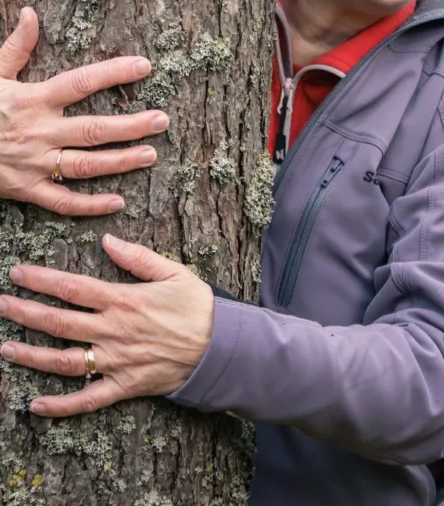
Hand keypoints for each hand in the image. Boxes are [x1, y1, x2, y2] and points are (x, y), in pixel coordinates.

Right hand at [0, 7, 169, 214]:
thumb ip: (16, 47)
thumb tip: (31, 14)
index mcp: (33, 99)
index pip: (82, 82)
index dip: (115, 73)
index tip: (145, 66)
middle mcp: (38, 132)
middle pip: (93, 129)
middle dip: (131, 125)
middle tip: (162, 120)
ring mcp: (34, 163)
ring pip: (85, 165)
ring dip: (120, 161)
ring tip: (150, 154)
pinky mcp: (26, 190)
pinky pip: (61, 201)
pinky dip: (88, 205)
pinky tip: (117, 202)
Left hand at [0, 234, 214, 415]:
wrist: (219, 346)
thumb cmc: (197, 306)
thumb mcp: (173, 272)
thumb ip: (138, 257)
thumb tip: (107, 240)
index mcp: (123, 300)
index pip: (73, 288)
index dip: (42, 280)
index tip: (19, 273)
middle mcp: (113, 331)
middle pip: (58, 322)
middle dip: (24, 313)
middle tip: (1, 304)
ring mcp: (115, 361)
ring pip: (63, 361)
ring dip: (30, 355)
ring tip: (5, 348)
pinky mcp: (123, 386)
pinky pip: (86, 400)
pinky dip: (59, 406)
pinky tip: (34, 405)